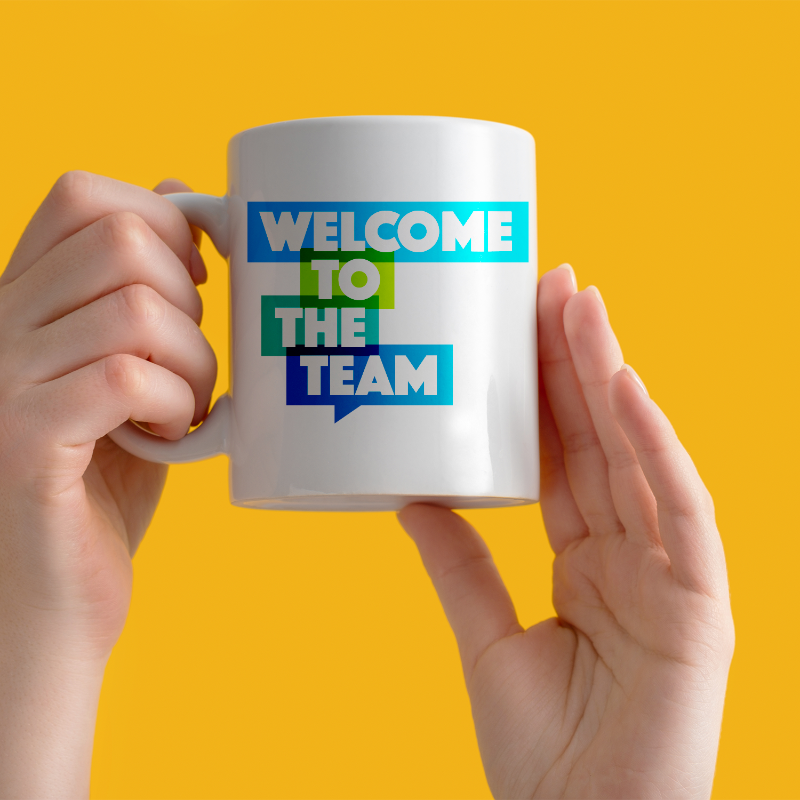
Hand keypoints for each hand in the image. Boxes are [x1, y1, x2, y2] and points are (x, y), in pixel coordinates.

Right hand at [0, 172, 215, 796]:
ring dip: (194, 362)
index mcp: (22, 303)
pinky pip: (127, 375)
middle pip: (121, 239)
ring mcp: (2, 380)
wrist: (48, 604)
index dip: (163, 219)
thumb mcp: (126, 379)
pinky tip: (170, 436)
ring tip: (186, 409)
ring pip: (135, 308)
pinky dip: (177, 403)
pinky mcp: (23, 438)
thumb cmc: (99, 489)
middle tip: (191, 365)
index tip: (200, 281)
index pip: (84, 195)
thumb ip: (144, 292)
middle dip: (191, 299)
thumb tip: (175, 191)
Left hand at [399, 265, 733, 799]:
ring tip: (578, 303)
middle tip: (550, 285)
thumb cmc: (543, 753)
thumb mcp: (483, 636)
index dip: (543, 392)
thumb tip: (411, 495)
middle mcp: (630, 554)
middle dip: (575, 359)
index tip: (520, 325)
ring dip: (610, 376)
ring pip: (637, 454)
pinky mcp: (701, 603)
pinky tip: (623, 385)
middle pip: (599, 438)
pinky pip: (677, 508)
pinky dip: (654, 446)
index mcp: (585, 561)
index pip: (563, 455)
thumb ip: (455, 562)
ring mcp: (669, 573)